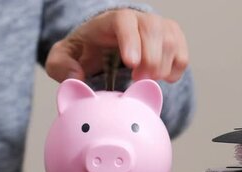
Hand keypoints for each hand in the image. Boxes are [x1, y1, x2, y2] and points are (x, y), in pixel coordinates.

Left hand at [46, 9, 188, 82]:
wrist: (103, 49)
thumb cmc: (83, 52)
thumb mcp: (62, 58)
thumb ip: (60, 65)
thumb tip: (76, 75)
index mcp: (110, 20)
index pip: (124, 22)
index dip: (131, 40)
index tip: (131, 63)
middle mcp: (138, 19)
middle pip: (153, 30)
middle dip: (150, 59)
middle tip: (139, 80)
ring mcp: (158, 28)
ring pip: (171, 42)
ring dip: (162, 67)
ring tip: (145, 81)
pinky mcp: (171, 41)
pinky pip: (182, 56)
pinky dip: (174, 71)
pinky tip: (158, 80)